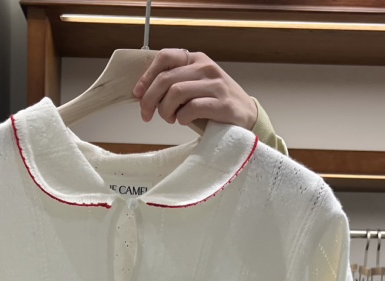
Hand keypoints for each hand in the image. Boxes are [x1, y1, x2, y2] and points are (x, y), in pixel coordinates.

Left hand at [133, 49, 256, 130]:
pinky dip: (182, 118)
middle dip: (149, 99)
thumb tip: (144, 93)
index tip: (137, 93)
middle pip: (166, 78)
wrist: (247, 118)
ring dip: (165, 110)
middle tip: (147, 115)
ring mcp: (216, 85)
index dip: (147, 76)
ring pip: (176, 92)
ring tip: (169, 119)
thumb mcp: (195, 86)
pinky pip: (192, 108)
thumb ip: (175, 83)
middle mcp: (206, 68)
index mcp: (197, 60)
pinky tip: (184, 121)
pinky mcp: (222, 104)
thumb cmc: (215, 105)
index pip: (165, 57)